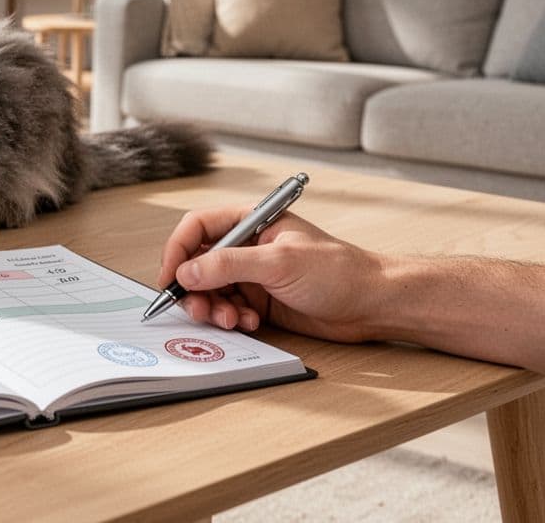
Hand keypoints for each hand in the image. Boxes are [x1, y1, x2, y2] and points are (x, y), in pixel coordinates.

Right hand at [157, 207, 387, 342]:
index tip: (171, 277)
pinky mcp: (260, 301)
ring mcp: (253, 275)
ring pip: (211, 290)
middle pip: (199, 263)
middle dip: (194, 288)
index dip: (178, 250)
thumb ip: (229, 264)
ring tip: (228, 319)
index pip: (199, 228)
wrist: (373, 304)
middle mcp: (248, 247)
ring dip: (212, 307)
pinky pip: (228, 309)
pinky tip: (248, 323)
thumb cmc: (339, 271)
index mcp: (251, 222)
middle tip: (198, 308)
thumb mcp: (280, 262)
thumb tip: (187, 272)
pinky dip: (230, 319)